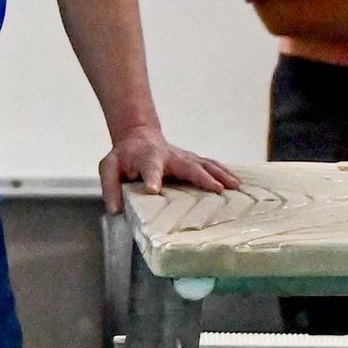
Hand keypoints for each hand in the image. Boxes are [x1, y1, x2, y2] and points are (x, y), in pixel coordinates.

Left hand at [99, 123, 238, 213]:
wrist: (139, 136)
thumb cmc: (124, 157)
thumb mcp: (109, 168)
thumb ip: (111, 187)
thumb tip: (116, 211)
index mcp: (147, 159)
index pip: (150, 168)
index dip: (152, 178)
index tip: (153, 189)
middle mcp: (170, 156)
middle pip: (188, 166)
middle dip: (202, 177)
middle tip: (217, 189)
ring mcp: (184, 157)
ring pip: (205, 164)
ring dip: (221, 175)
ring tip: (235, 187)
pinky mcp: (193, 160)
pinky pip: (211, 165)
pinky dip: (225, 172)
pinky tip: (238, 182)